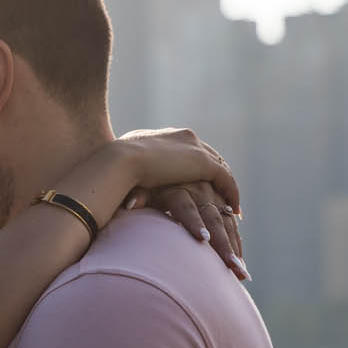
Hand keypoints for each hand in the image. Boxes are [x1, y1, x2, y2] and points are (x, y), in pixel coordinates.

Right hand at [108, 128, 239, 212]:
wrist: (120, 160)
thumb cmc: (113, 167)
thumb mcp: (125, 168)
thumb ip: (135, 175)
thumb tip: (128, 194)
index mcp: (167, 136)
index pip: (190, 149)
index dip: (197, 167)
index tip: (202, 182)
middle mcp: (185, 137)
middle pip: (210, 156)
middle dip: (218, 175)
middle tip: (224, 194)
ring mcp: (195, 148)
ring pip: (220, 169)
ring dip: (226, 188)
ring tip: (231, 208)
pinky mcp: (202, 162)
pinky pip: (225, 179)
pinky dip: (231, 193)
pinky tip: (234, 211)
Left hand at [128, 179, 248, 280]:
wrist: (168, 163)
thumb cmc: (149, 182)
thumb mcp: (144, 187)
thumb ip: (139, 196)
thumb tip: (131, 204)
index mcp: (179, 189)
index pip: (186, 208)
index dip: (193, 222)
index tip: (202, 239)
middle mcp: (200, 192)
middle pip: (213, 220)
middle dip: (224, 245)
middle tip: (233, 268)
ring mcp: (214, 197)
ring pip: (227, 224)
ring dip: (235, 248)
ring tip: (241, 274)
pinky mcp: (222, 203)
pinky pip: (231, 225)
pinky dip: (236, 243)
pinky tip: (240, 263)